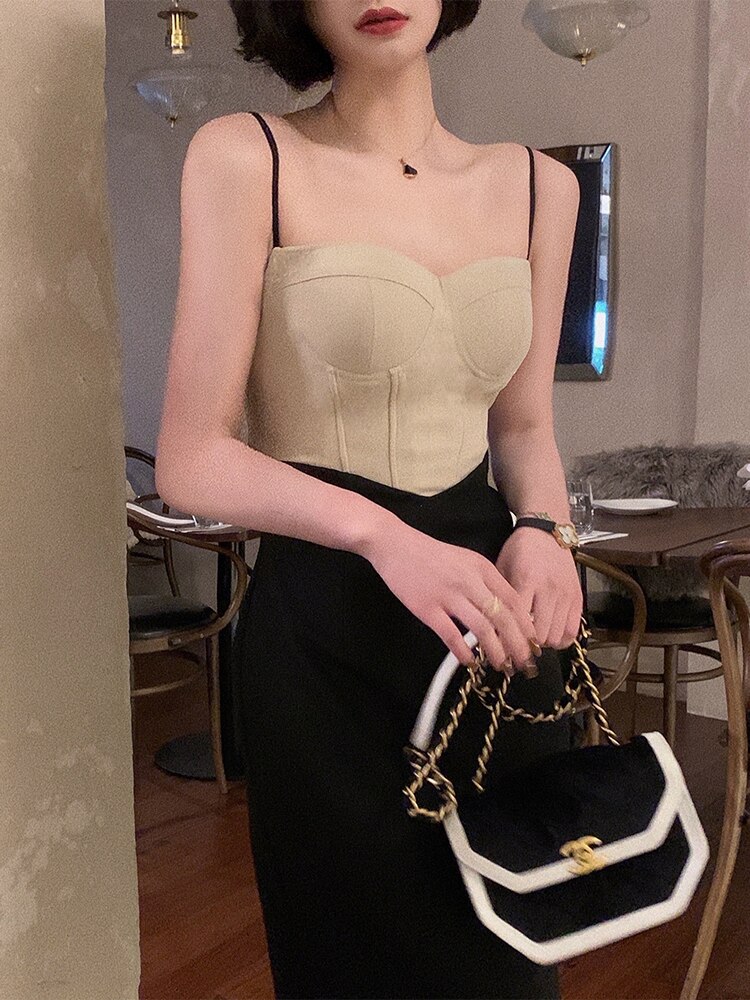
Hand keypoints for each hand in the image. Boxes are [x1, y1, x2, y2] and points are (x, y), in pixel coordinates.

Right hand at [362, 519, 540, 675]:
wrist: (395, 545)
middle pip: (503, 618)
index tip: (535, 644)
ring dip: (495, 651)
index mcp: (482, 568)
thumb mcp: (467, 560)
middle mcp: (470, 581)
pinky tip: (470, 662)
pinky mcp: (427, 608)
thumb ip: (486, 581)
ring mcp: (448, 595)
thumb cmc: (432, 555)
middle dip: (518, 645)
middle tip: (524, 664)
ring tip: (502, 666)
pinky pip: (451, 635)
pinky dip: (463, 651)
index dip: (527, 626)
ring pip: (482, 628)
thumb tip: (506, 611)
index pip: (514, 601)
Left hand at [495, 528, 582, 649]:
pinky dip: (561, 639)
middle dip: (527, 644)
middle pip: (539, 634)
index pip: (518, 621)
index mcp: (526, 580)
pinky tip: (551, 636)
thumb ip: (498, 596)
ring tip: (534, 639)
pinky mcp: (577, 598)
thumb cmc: (520, 549)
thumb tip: (488, 624)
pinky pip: (572, 630)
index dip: (509, 638)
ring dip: (543, 643)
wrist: (547, 532)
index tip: (501, 646)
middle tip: (517, 643)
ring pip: (556, 636)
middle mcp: (548, 589)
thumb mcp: (501, 567)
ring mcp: (565, 595)